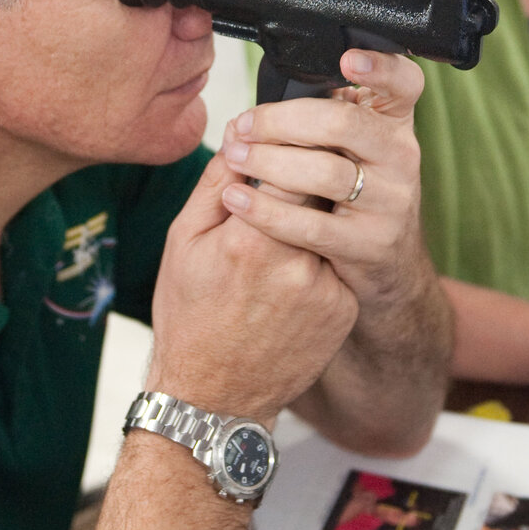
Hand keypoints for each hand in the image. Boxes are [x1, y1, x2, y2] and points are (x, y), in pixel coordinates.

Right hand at [146, 150, 357, 423]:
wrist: (214, 397)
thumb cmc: (189, 315)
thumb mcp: (183, 242)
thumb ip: (216, 183)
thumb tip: (242, 132)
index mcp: (252, 238)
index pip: (289, 161)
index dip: (286, 141)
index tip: (279, 134)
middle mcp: (297, 262)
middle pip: (318, 188)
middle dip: (305, 171)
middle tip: (292, 167)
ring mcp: (327, 289)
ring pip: (331, 223)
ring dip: (314, 213)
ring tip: (286, 225)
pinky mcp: (345, 309)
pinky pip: (338, 261)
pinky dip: (321, 254)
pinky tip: (292, 272)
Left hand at [214, 49, 428, 308]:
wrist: (387, 265)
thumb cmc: (357, 191)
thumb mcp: (358, 146)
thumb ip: (331, 116)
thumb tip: (273, 90)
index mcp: (395, 124)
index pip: (404, 84)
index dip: (381, 67)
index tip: (347, 59)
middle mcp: (401, 157)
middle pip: (344, 124)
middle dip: (281, 121)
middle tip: (243, 126)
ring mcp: (390, 202)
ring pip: (324, 173)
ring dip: (268, 162)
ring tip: (234, 156)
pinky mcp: (369, 243)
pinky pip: (309, 224)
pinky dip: (265, 210)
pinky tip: (235, 199)